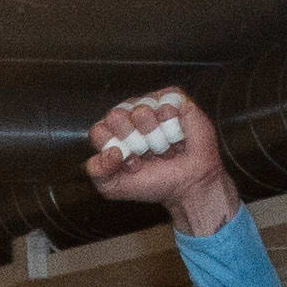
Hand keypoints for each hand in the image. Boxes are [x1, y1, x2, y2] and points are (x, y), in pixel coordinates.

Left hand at [85, 88, 239, 234]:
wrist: (189, 185)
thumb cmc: (155, 183)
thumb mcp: (115, 187)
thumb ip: (97, 172)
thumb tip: (110, 151)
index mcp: (111, 132)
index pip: (99, 131)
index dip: (115, 149)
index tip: (131, 162)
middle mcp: (128, 114)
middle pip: (116, 116)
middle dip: (134, 142)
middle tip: (148, 154)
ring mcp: (151, 104)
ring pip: (141, 111)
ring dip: (156, 138)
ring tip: (165, 148)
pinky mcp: (176, 99)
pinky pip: (166, 105)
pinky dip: (173, 127)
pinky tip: (178, 137)